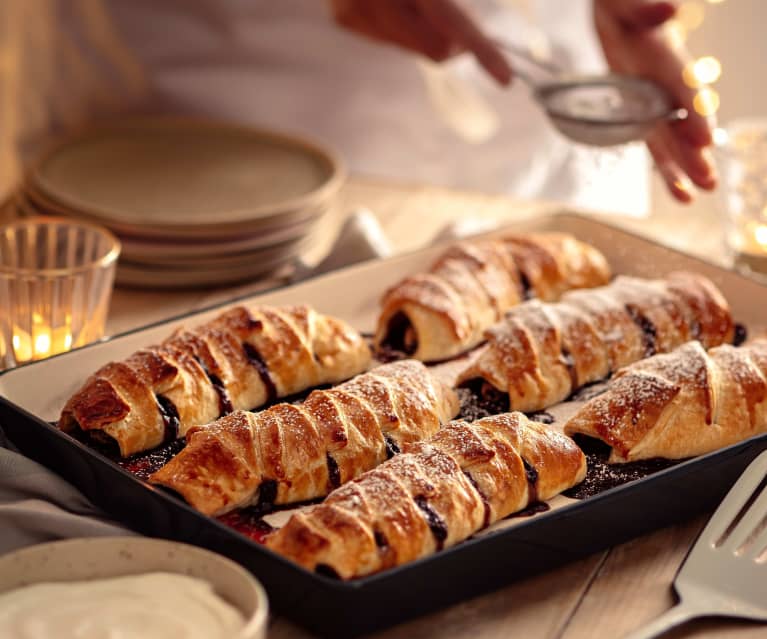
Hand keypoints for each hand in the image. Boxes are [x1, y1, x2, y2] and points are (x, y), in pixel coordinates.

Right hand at [328, 0, 511, 84]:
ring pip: (412, 48)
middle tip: (463, 29)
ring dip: (424, 31)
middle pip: (434, 49)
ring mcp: (354, 8)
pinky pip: (389, 40)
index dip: (482, 49)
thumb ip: (449, 8)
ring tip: (414, 1)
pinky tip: (392, 4)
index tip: (506, 79)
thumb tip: (459, 47)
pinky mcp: (343, 17)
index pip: (451, 21)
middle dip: (455, 42)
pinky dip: (400, 26)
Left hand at [594, 0, 716, 201]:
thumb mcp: (629, 3)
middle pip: (683, 122)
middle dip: (693, 152)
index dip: (695, 112)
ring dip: (680, 168)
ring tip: (692, 197)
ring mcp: (656, 100)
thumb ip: (647, 8)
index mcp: (669, 57)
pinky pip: (653, 140)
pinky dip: (663, 163)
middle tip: (709, 182)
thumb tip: (671, 9)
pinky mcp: (641, 110)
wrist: (616, 10)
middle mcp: (667, 84)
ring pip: (669, 139)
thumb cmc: (623, 4)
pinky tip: (676, 188)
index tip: (704, 138)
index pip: (685, 88)